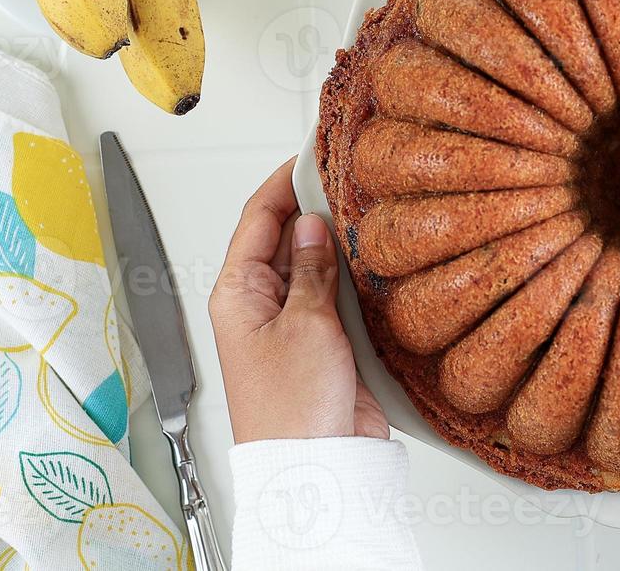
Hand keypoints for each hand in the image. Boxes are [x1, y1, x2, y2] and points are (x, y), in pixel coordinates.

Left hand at [209, 158, 387, 442]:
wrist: (318, 466)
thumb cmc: (292, 410)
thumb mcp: (305, 324)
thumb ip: (312, 269)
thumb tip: (313, 225)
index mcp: (239, 292)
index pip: (258, 218)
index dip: (284, 182)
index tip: (310, 153)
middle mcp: (263, 304)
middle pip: (289, 238)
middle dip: (318, 208)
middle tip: (352, 178)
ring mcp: (296, 323)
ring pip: (318, 266)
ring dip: (342, 246)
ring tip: (372, 212)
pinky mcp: (327, 343)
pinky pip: (340, 296)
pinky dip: (358, 278)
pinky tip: (380, 261)